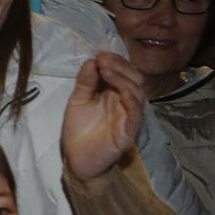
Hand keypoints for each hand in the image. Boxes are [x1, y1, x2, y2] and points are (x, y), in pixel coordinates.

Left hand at [61, 51, 144, 180]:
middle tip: (103, 60)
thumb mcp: (78, 100)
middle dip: (120, 66)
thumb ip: (85, 82)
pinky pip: (136, 114)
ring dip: (123, 79)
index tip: (100, 55)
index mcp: (115, 94)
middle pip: (133, 78)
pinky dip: (131, 100)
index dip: (115, 61)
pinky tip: (120, 90)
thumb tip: (91, 61)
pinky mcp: (130, 131)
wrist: (77, 160)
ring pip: (137, 93)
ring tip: (106, 70)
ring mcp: (129, 116)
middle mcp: (125, 103)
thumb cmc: (79, 130)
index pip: (123, 72)